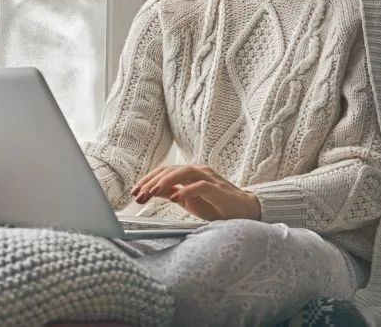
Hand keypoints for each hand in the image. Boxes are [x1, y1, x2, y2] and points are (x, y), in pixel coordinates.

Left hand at [130, 165, 261, 220]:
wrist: (245, 211)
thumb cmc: (217, 205)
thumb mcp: (189, 201)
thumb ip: (173, 193)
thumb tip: (151, 192)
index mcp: (189, 174)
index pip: (164, 171)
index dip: (147, 180)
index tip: (134, 192)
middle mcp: (198, 171)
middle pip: (170, 170)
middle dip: (151, 182)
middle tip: (138, 195)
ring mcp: (209, 178)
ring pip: (183, 172)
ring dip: (165, 182)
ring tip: (152, 193)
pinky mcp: (218, 188)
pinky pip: (200, 186)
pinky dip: (186, 191)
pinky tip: (175, 198)